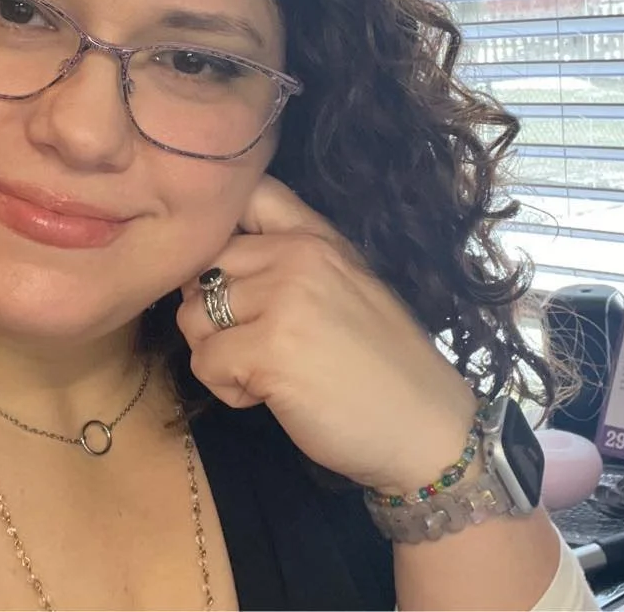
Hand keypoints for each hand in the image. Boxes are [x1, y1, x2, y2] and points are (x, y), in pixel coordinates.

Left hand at [175, 175, 478, 493]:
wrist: (430, 430)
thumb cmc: (383, 365)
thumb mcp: (345, 284)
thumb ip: (289, 258)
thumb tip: (212, 262)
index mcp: (316, 236)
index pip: (249, 194)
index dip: (219, 229)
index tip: (231, 273)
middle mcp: (297, 255)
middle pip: (204, 265)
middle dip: (209, 311)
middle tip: (250, 344)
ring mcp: (283, 299)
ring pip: (193, 315)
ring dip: (216, 353)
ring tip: (262, 371)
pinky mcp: (269, 350)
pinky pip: (204, 362)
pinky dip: (225, 389)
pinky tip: (266, 398)